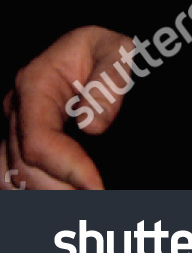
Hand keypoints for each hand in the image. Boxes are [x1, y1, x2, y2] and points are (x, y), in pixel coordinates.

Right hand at [1, 27, 131, 189]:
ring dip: (46, 196)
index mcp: (35, 83)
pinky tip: (64, 196)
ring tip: (83, 202)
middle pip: (25, 167)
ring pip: (14, 178)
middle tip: (97, 199)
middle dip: (61, 190)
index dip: (66, 168)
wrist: (94, 52)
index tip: (96, 186)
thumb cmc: (105, 50)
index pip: (39, 140)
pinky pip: (12, 177)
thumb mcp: (118, 50)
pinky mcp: (19, 143)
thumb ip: (110, 78)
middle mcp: (17, 109)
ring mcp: (14, 128)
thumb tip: (92, 125)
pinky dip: (33, 192)